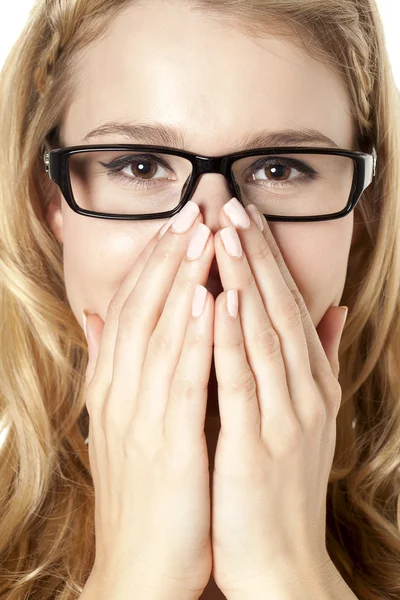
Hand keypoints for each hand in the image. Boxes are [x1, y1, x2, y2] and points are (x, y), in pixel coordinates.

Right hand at [82, 201, 215, 599]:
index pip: (129, 311)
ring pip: (160, 335)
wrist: (139, 565)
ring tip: (202, 238)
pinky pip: (182, 381)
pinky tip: (210, 301)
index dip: (152, 264)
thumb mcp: (119, 424)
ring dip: (181, 283)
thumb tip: (101, 323)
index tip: (176, 224)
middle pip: (141, 311)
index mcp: (111, 388)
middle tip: (192, 210)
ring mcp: (140, 418)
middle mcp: (119, 394)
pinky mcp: (168, 445)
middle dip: (166, 258)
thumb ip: (113, 370)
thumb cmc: (141, 490)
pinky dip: (195, 338)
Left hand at [209, 198, 347, 598]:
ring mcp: (284, 417)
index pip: (287, 308)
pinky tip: (220, 300)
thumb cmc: (280, 486)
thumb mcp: (304, 418)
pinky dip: (232, 339)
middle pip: (278, 309)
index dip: (267, 260)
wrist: (281, 562)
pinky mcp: (258, 445)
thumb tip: (330, 312)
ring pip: (263, 335)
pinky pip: (243, 382)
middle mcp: (304, 393)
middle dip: (255, 255)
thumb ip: (312, 363)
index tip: (245, 218)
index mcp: (309, 385)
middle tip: (232, 204)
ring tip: (224, 233)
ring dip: (244, 281)